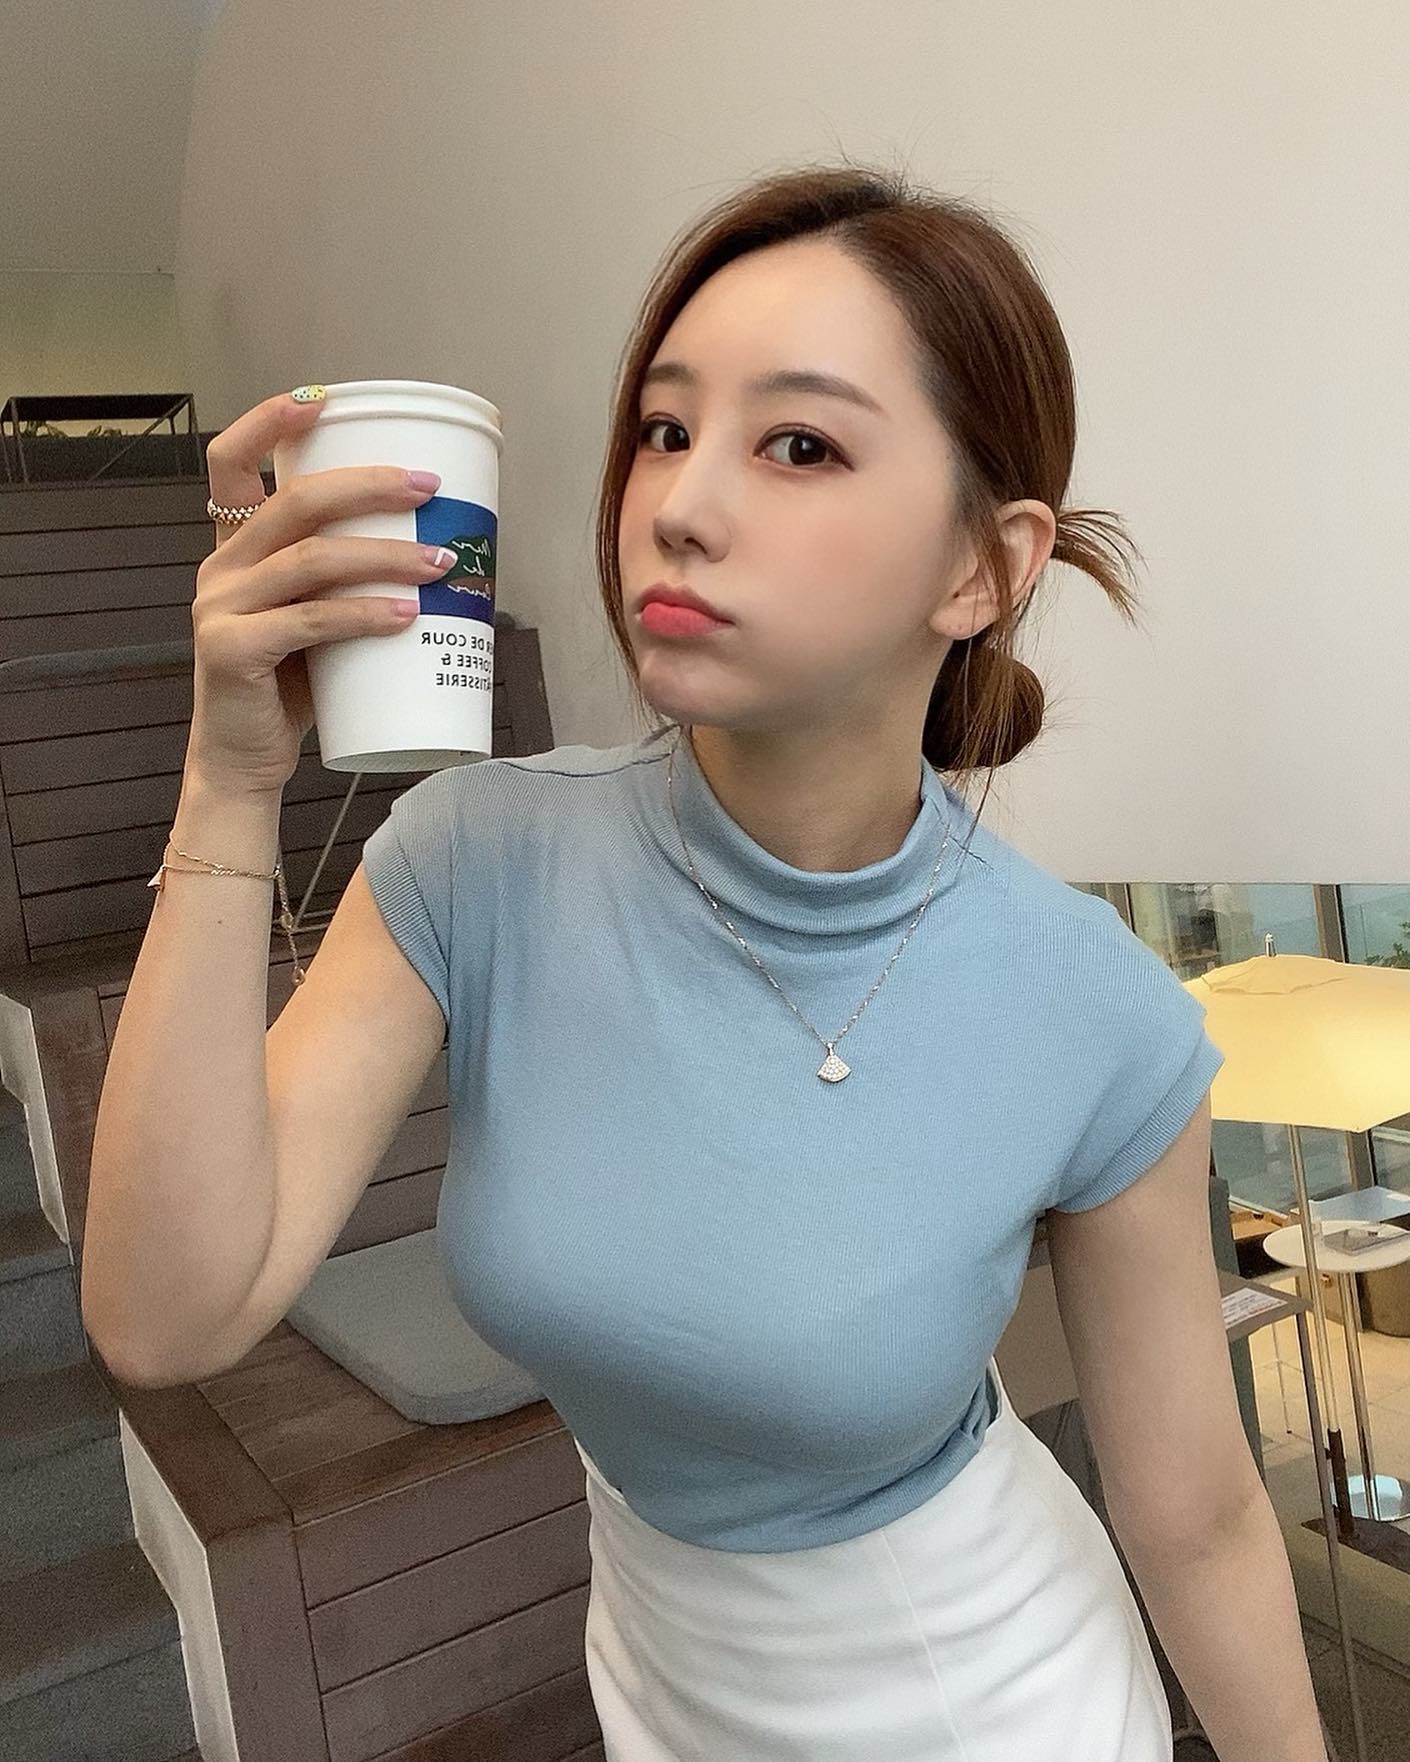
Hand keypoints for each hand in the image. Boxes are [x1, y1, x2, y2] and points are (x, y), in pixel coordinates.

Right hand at [186, 390, 448, 794]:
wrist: (244, 762)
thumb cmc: (290, 688)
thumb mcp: (315, 620)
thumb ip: (346, 583)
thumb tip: (442, 552)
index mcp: (235, 548)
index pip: (231, 462)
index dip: (269, 422)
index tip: (324, 400)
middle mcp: (221, 568)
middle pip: (296, 502)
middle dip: (370, 486)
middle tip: (429, 489)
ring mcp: (220, 608)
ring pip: (312, 560)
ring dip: (386, 555)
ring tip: (442, 563)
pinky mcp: (231, 652)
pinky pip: (310, 621)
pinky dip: (364, 614)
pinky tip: (406, 613)